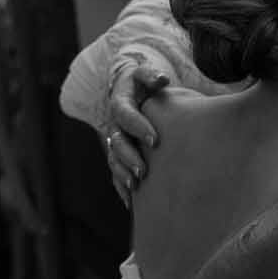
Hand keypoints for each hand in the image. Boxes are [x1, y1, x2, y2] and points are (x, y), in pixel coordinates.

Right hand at [103, 62, 168, 199]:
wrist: (128, 91)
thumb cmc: (143, 84)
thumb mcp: (144, 75)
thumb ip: (151, 76)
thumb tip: (162, 79)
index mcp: (120, 103)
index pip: (126, 114)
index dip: (138, 127)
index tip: (155, 140)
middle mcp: (114, 125)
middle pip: (117, 142)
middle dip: (128, 157)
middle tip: (143, 171)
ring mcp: (114, 142)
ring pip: (114, 160)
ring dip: (123, 174)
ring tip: (135, 187)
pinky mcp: (118, 155)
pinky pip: (116, 173)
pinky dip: (122, 188)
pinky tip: (132, 203)